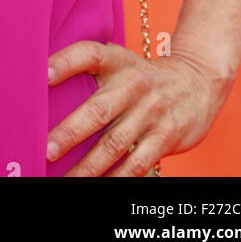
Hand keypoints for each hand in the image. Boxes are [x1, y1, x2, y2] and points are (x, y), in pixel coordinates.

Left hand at [46, 39, 233, 175]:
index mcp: (118, 60)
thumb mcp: (120, 61)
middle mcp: (134, 84)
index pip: (89, 54)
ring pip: (115, 145)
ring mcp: (151, 112)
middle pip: (99, 109)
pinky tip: (99, 186)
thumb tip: (42, 87)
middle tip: (46, 149)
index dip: (66, 62)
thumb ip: (90, 69)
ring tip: (66, 179)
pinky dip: (116, 179)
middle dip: (71, 132)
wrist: (197, 82)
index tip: (42, 74)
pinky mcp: (165, 137)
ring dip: (88, 166)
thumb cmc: (143, 75)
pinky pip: (136, 164)